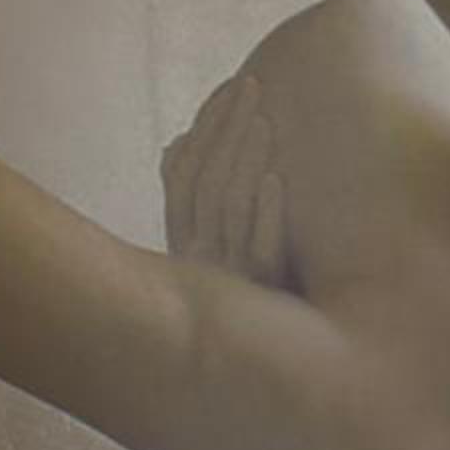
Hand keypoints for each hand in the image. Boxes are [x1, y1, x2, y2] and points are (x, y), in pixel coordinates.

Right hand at [162, 72, 293, 288]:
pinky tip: (275, 180)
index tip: (231, 87)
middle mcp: (199, 256)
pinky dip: (266, 213)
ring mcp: (229, 274)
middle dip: (229, 130)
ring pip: (229, 208)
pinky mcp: (262, 292)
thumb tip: (174, 146)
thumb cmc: (241, 294)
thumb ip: (193, 198)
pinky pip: (260, 249)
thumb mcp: (210, 247)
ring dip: (245, 159)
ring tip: (264, 119)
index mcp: (184, 240)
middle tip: (254, 86)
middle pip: (207, 182)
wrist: (265, 363)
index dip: (209, 127)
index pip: (186, 172)